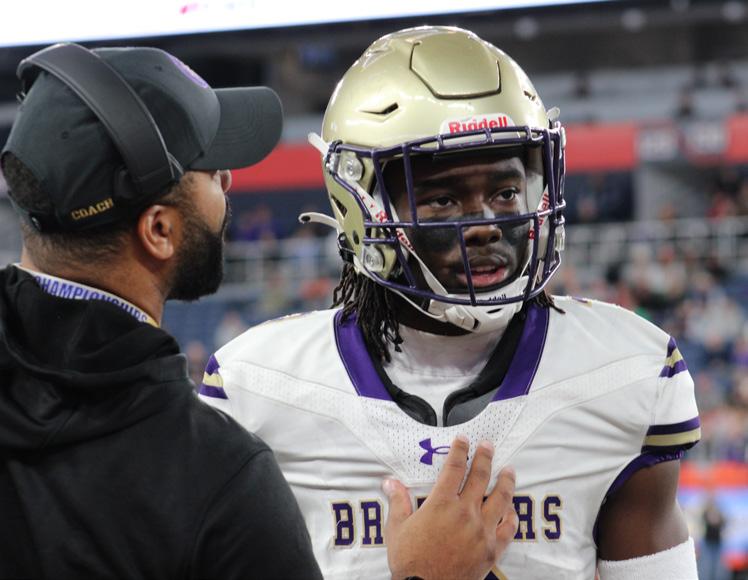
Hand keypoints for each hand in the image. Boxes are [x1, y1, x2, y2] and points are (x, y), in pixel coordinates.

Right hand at [383, 435, 517, 579]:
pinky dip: (511, 516)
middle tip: (488, 445)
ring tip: (509, 470)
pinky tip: (511, 510)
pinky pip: (508, 528)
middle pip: (480, 476)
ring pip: (501, 498)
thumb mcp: (397, 529)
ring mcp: (481, 530)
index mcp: (442, 504)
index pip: (454, 468)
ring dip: (506, 481)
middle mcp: (465, 513)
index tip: (463, 440)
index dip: (459, 450)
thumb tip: (390, 483)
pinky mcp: (491, 549)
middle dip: (485, 456)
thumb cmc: (411, 562)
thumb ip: (398, 502)